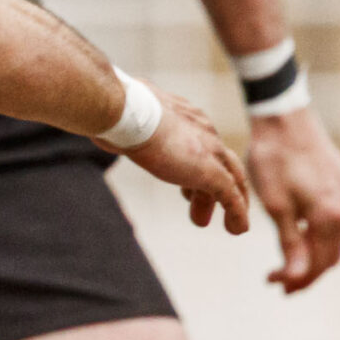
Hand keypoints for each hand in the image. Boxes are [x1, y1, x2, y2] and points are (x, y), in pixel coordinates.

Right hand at [108, 89, 250, 235]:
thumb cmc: (116, 110)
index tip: (183, 183)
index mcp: (184, 116)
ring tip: (216, 224)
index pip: (197, 142)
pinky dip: (237, 213)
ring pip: (230, 179)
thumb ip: (123, 122)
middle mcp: (203, 130)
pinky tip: (237, 229)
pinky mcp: (212, 172)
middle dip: (208, 187)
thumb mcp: (122, 115)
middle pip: (217, 161)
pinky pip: (231, 197)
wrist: (127, 112)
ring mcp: (211, 150)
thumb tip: (102, 123)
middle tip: (197, 209)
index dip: (192, 164)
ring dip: (224, 203)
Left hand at [245, 106, 339, 291]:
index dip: (298, 279)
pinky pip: (337, 218)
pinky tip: (303, 232)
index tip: (275, 284)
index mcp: (329, 215)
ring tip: (290, 262)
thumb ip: (290, 243)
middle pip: (331, 254)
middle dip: (308, 272)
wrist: (284, 118)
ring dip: (315, 253)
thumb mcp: (275, 205)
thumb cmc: (273, 160)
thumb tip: (298, 277)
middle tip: (282, 283)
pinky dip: (321, 233)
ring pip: (336, 236)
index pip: (318, 262)